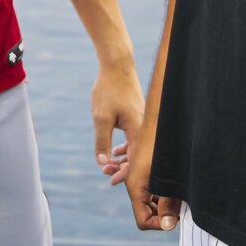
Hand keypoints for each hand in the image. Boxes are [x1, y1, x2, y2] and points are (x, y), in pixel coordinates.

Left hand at [90, 58, 144, 182]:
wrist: (117, 65)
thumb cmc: (109, 90)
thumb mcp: (101, 118)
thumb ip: (102, 142)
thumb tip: (102, 163)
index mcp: (137, 130)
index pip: (135, 161)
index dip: (124, 174)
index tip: (110, 180)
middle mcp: (144, 127)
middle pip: (137, 155)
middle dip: (122, 167)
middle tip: (105, 172)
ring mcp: (142, 120)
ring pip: (135, 146)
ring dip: (122, 157)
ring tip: (108, 164)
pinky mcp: (138, 115)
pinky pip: (135, 137)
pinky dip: (126, 146)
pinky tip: (115, 151)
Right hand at [125, 137, 179, 230]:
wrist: (161, 119)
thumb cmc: (162, 146)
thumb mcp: (167, 179)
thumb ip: (168, 204)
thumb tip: (168, 225)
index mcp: (135, 188)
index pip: (143, 220)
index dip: (160, 224)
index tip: (176, 217)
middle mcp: (134, 184)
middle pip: (147, 211)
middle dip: (164, 213)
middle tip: (182, 206)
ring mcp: (140, 175)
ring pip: (152, 199)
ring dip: (166, 201)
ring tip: (182, 193)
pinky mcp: (147, 168)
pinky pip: (154, 187)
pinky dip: (165, 190)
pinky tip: (178, 184)